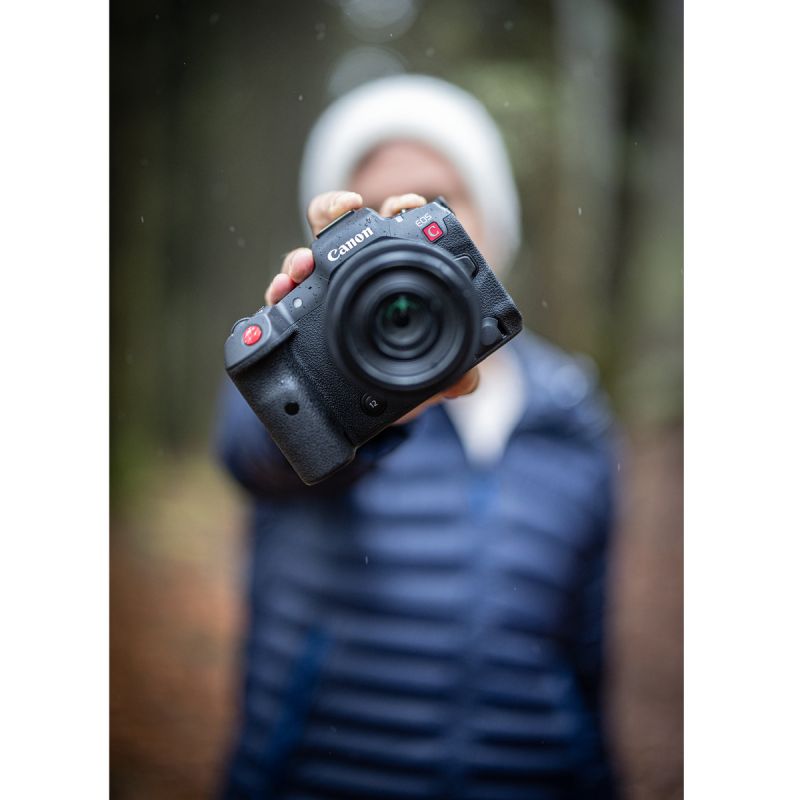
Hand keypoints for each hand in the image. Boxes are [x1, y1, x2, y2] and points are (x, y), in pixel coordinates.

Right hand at [264, 190, 479, 423]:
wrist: (386, 401)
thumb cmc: (415, 369)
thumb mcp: (441, 369)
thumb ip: (458, 372)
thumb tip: (465, 381)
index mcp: (396, 272)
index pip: (397, 227)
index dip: (402, 207)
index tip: (409, 205)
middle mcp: (357, 275)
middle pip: (341, 228)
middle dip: (338, 210)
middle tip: (345, 212)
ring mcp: (327, 293)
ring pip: (307, 259)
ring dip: (301, 256)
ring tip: (301, 267)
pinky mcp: (304, 317)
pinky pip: (286, 300)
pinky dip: (279, 292)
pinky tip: (279, 294)